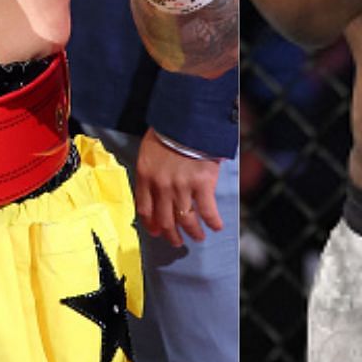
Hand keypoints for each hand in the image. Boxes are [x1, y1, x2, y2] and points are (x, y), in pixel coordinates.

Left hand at [134, 129, 223, 247]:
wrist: (187, 120)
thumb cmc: (168, 131)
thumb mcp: (149, 151)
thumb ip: (150, 172)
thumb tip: (154, 191)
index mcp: (146, 176)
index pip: (145, 209)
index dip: (151, 224)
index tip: (157, 232)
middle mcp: (161, 186)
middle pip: (165, 220)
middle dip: (171, 235)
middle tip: (177, 241)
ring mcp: (181, 187)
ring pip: (186, 220)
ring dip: (193, 232)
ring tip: (198, 237)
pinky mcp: (202, 184)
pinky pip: (208, 211)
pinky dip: (213, 222)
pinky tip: (216, 226)